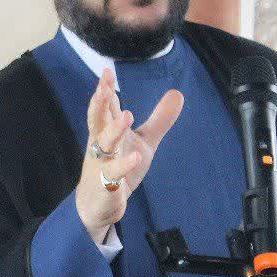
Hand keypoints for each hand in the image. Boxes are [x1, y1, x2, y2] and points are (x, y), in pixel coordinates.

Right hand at [75, 68, 182, 242]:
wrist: (98, 204)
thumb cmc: (118, 168)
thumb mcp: (143, 141)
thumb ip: (159, 119)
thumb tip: (177, 93)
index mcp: (107, 131)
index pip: (106, 108)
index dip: (105, 91)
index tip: (106, 72)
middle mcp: (101, 144)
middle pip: (99, 120)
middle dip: (100, 103)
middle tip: (104, 87)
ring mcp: (102, 164)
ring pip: (105, 144)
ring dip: (114, 130)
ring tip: (127, 115)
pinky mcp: (106, 184)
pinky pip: (113, 173)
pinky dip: (123, 165)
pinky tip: (135, 156)